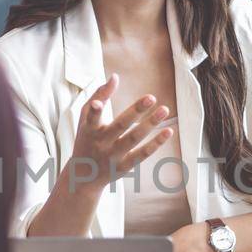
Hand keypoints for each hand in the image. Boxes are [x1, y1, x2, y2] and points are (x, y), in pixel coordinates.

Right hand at [59, 74, 173, 195]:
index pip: (92, 118)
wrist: (83, 175)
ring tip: (164, 109)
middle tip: (151, 97)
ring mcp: (112, 156)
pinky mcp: (124, 167)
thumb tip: (115, 77)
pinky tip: (168, 131)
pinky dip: (156, 143)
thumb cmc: (86, 138)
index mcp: (89, 129)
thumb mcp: (85, 119)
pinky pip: (142, 154)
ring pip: (133, 139)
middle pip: (119, 126)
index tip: (98, 103)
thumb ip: (99, 96)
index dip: (95, 111)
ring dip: (150, 124)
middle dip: (135, 112)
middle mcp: (101, 143)